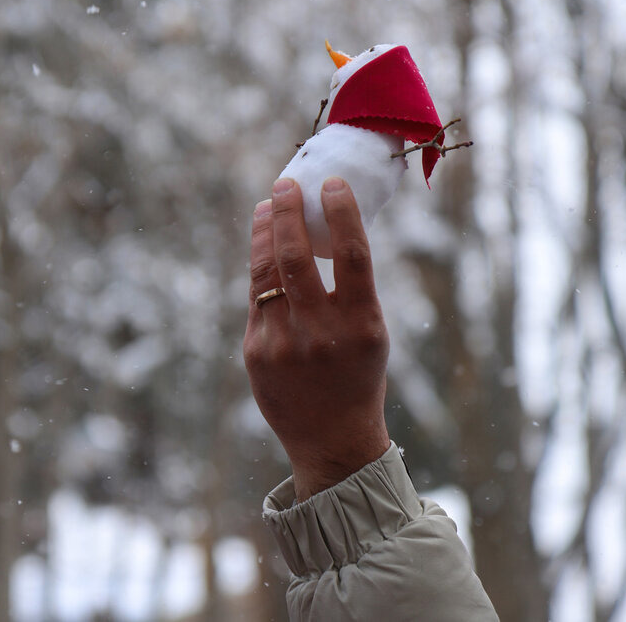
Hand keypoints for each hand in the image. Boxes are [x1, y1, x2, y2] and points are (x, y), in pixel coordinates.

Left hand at [244, 176, 390, 500]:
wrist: (333, 442)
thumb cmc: (358, 377)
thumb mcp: (371, 333)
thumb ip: (350, 290)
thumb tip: (323, 228)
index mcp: (361, 325)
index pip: (352, 255)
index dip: (340, 212)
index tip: (331, 183)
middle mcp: (320, 333)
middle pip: (297, 258)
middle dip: (289, 213)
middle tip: (286, 184)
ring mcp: (283, 343)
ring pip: (267, 272)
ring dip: (266, 232)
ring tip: (268, 204)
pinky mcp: (255, 352)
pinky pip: (255, 297)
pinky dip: (259, 265)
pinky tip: (262, 245)